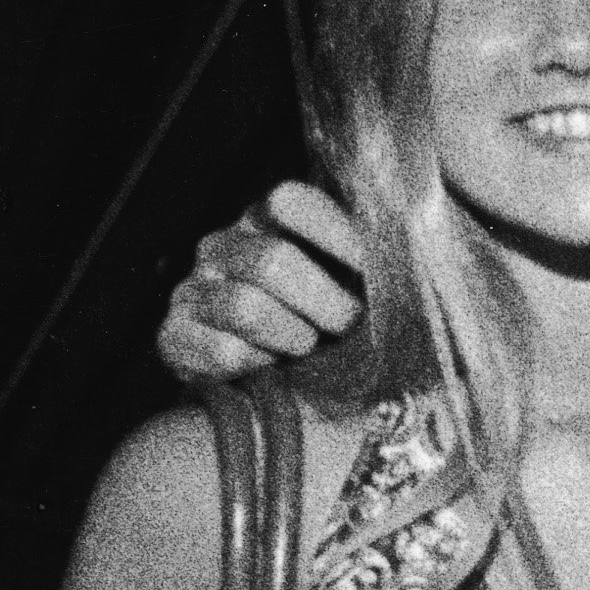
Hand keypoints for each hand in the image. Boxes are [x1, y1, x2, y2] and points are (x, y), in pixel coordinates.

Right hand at [155, 178, 364, 383]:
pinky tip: (272, 371)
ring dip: (293, 338)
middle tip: (348, 328)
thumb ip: (375, 268)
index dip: (336, 235)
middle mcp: (223, 247)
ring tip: (309, 350)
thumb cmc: (321, 329)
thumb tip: (416, 253)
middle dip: (325, 304)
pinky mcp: (173, 335)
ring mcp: (193, 289)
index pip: (288, 201)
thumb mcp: (352, 288)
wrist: (263, 388)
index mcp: (266, 221)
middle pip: (271, 260)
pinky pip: (221, 351)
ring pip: (245, 307)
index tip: (375, 274)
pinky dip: (258, 368)